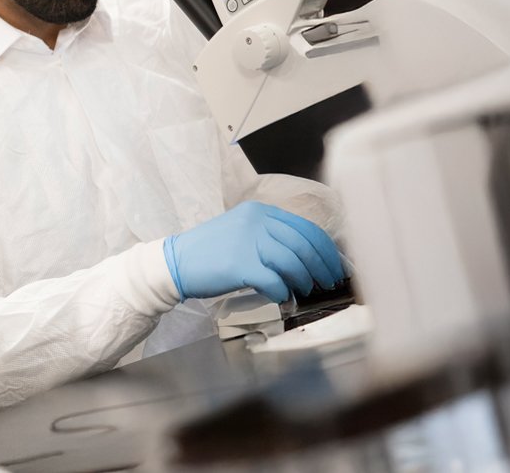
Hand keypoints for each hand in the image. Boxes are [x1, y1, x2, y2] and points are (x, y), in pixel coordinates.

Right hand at [164, 201, 343, 302]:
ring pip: (293, 262)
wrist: (175, 262)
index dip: (326, 250)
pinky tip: (281, 297)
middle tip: (328, 283)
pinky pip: (274, 281)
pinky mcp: (240, 264)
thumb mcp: (242, 231)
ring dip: (304, 280)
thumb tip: (306, 258)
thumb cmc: (210, 251)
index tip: (334, 266)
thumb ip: (271, 237)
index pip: (306, 228)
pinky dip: (282, 292)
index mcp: (259, 210)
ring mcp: (248, 241)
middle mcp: (256, 221)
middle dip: (322, 267)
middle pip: (304, 244)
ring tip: (304, 290)